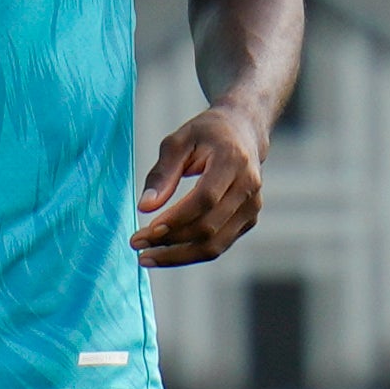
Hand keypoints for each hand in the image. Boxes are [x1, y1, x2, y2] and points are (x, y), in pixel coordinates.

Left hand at [132, 106, 266, 266]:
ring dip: (179, 256)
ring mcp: (252, 206)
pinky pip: (219, 246)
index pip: (205, 199)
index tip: (147, 229)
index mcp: (233, 161)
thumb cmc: (207, 134)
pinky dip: (191, 253)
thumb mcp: (178, 142)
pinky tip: (167, 252)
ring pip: (215, 245)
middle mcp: (248, 186)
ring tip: (147, 257)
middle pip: (209, 227)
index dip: (177, 218)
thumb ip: (162, 173)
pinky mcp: (249, 220)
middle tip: (137, 244)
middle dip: (170, 241)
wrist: (244, 131)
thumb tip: (145, 207)